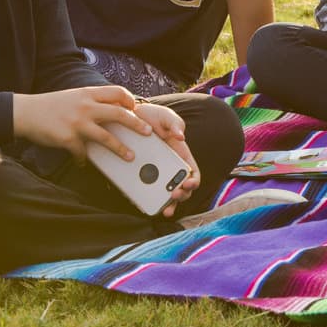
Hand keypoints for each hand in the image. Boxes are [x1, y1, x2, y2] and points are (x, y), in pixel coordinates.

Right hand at [13, 85, 143, 163]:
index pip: (117, 92)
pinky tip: (84, 164)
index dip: (130, 100)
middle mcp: (85, 106)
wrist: (26, 112)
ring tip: (131, 157)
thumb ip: (91, 100)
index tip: (137, 109)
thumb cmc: (51, 105)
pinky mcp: (67, 138)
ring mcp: (77, 122)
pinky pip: (83, 152)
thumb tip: (111, 108)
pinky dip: (85, 159)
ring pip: (106, 137)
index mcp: (88, 93)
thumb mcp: (74, 96)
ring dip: (120, 148)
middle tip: (148, 132)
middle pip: (118, 113)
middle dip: (136, 123)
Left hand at [132, 102, 200, 216]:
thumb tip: (180, 136)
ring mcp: (157, 173)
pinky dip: (149, 199)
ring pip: (167, 194)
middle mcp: (171, 167)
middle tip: (174, 194)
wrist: (132, 117)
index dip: (194, 181)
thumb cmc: (154, 117)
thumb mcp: (167, 117)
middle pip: (183, 188)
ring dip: (169, 204)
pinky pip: (147, 190)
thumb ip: (175, 124)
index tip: (188, 183)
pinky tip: (147, 203)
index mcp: (181, 155)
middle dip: (182, 195)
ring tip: (165, 209)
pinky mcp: (142, 174)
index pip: (193, 173)